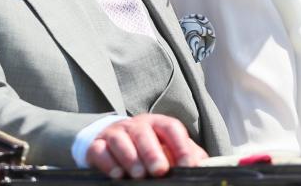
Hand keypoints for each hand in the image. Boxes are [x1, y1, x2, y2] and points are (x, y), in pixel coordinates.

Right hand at [86, 114, 207, 178]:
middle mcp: (135, 125)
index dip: (180, 145)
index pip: (171, 128)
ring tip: (139, 175)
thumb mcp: (167, 148)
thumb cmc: (147, 148)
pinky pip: (100, 150)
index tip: (188, 165)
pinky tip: (117, 175)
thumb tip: (204, 166)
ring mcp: (114, 134)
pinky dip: (108, 163)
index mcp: (157, 124)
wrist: (110, 143)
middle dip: (152, 152)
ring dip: (130, 158)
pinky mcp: (96, 145)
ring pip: (121, 140)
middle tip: (160, 170)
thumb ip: (186, 155)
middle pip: (144, 133)